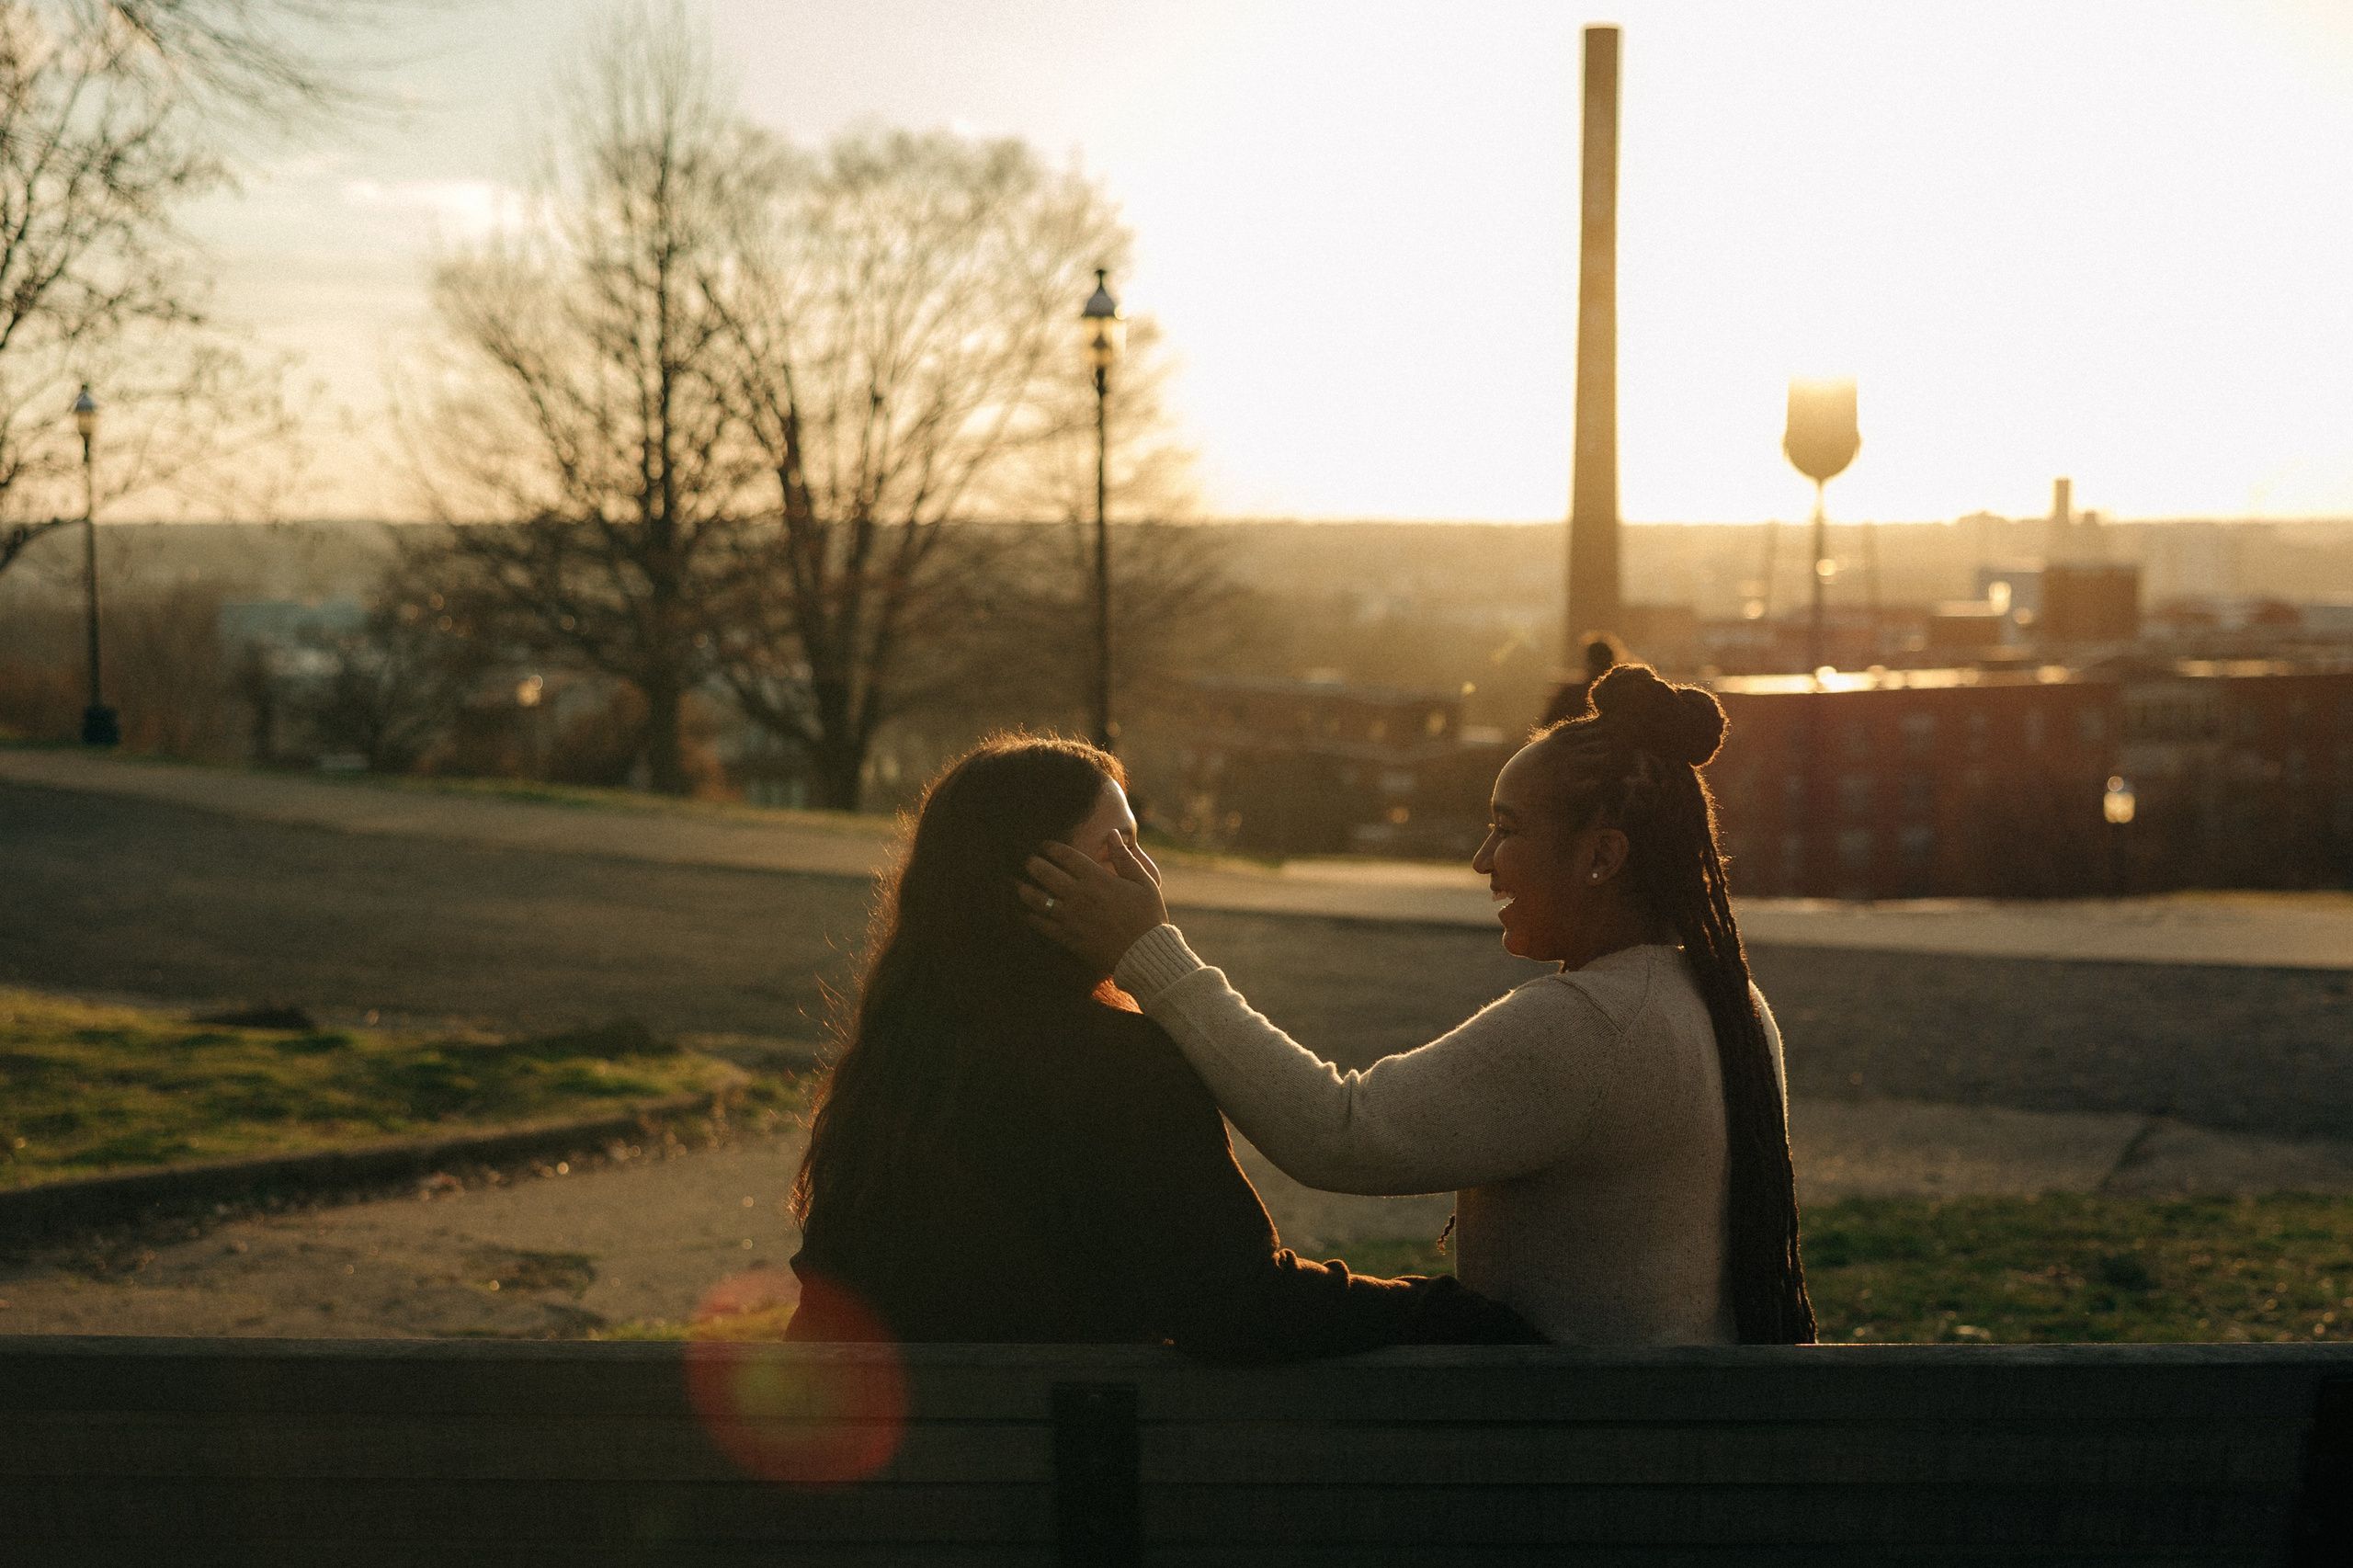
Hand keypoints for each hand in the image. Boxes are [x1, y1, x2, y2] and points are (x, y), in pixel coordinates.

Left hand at [1019, 834, 1168, 976]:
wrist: (1146, 954)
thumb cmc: (1149, 916)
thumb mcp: (1144, 882)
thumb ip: (1124, 857)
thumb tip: (1112, 833)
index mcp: (1096, 878)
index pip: (1065, 855)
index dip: (1050, 847)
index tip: (1043, 845)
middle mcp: (1079, 895)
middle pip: (1044, 872)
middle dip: (1031, 863)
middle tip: (1027, 860)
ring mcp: (1070, 917)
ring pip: (1036, 898)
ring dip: (1023, 888)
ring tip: (1015, 883)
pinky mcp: (1067, 938)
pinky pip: (1041, 925)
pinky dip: (1031, 917)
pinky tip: (1026, 913)